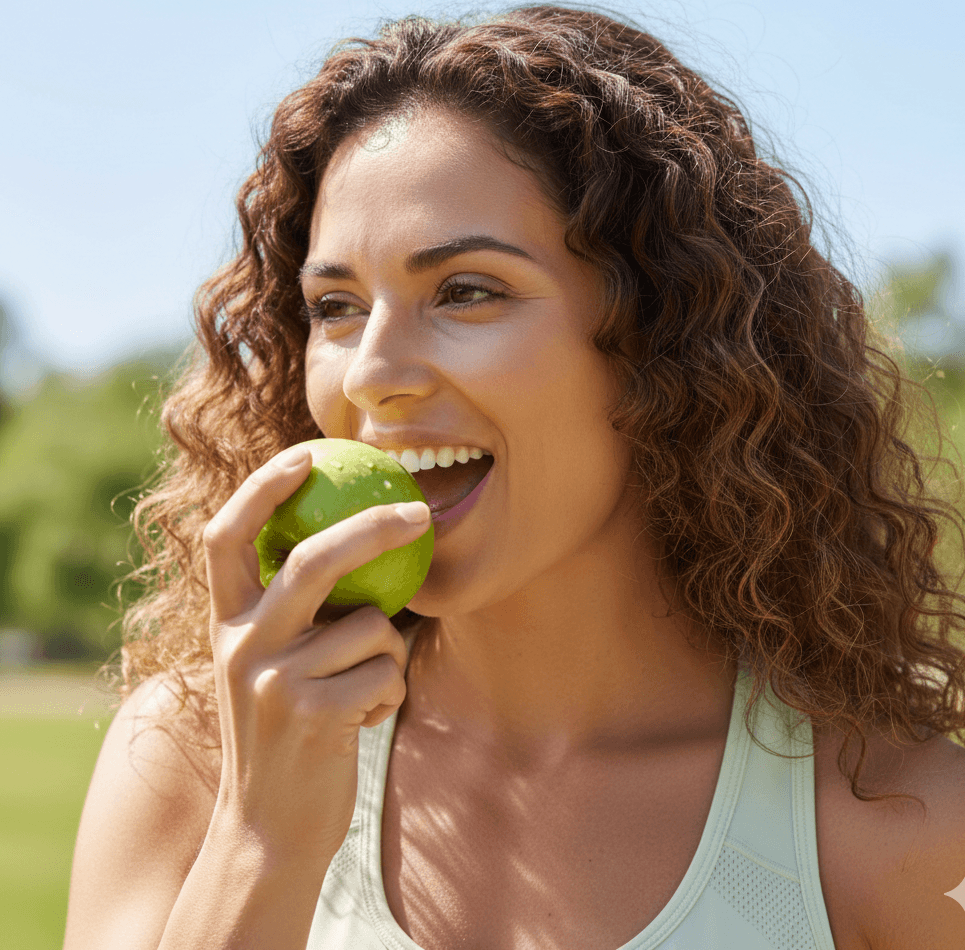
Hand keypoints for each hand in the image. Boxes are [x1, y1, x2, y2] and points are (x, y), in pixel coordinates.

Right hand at [202, 446, 430, 866]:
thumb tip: (361, 534)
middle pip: (313, 561)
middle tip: (419, 515)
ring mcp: (273, 681)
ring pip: (369, 626)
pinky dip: (392, 691)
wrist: (269, 828)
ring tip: (364, 687)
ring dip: (389, 653)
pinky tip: (362, 720)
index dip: (263, 488)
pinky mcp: (312, 715)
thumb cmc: (287, 730)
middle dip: (372, 528)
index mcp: (226, 622)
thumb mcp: (271, 663)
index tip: (307, 454)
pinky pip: (387, 673)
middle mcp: (240, 644)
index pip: (227, 536)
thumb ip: (297, 608)